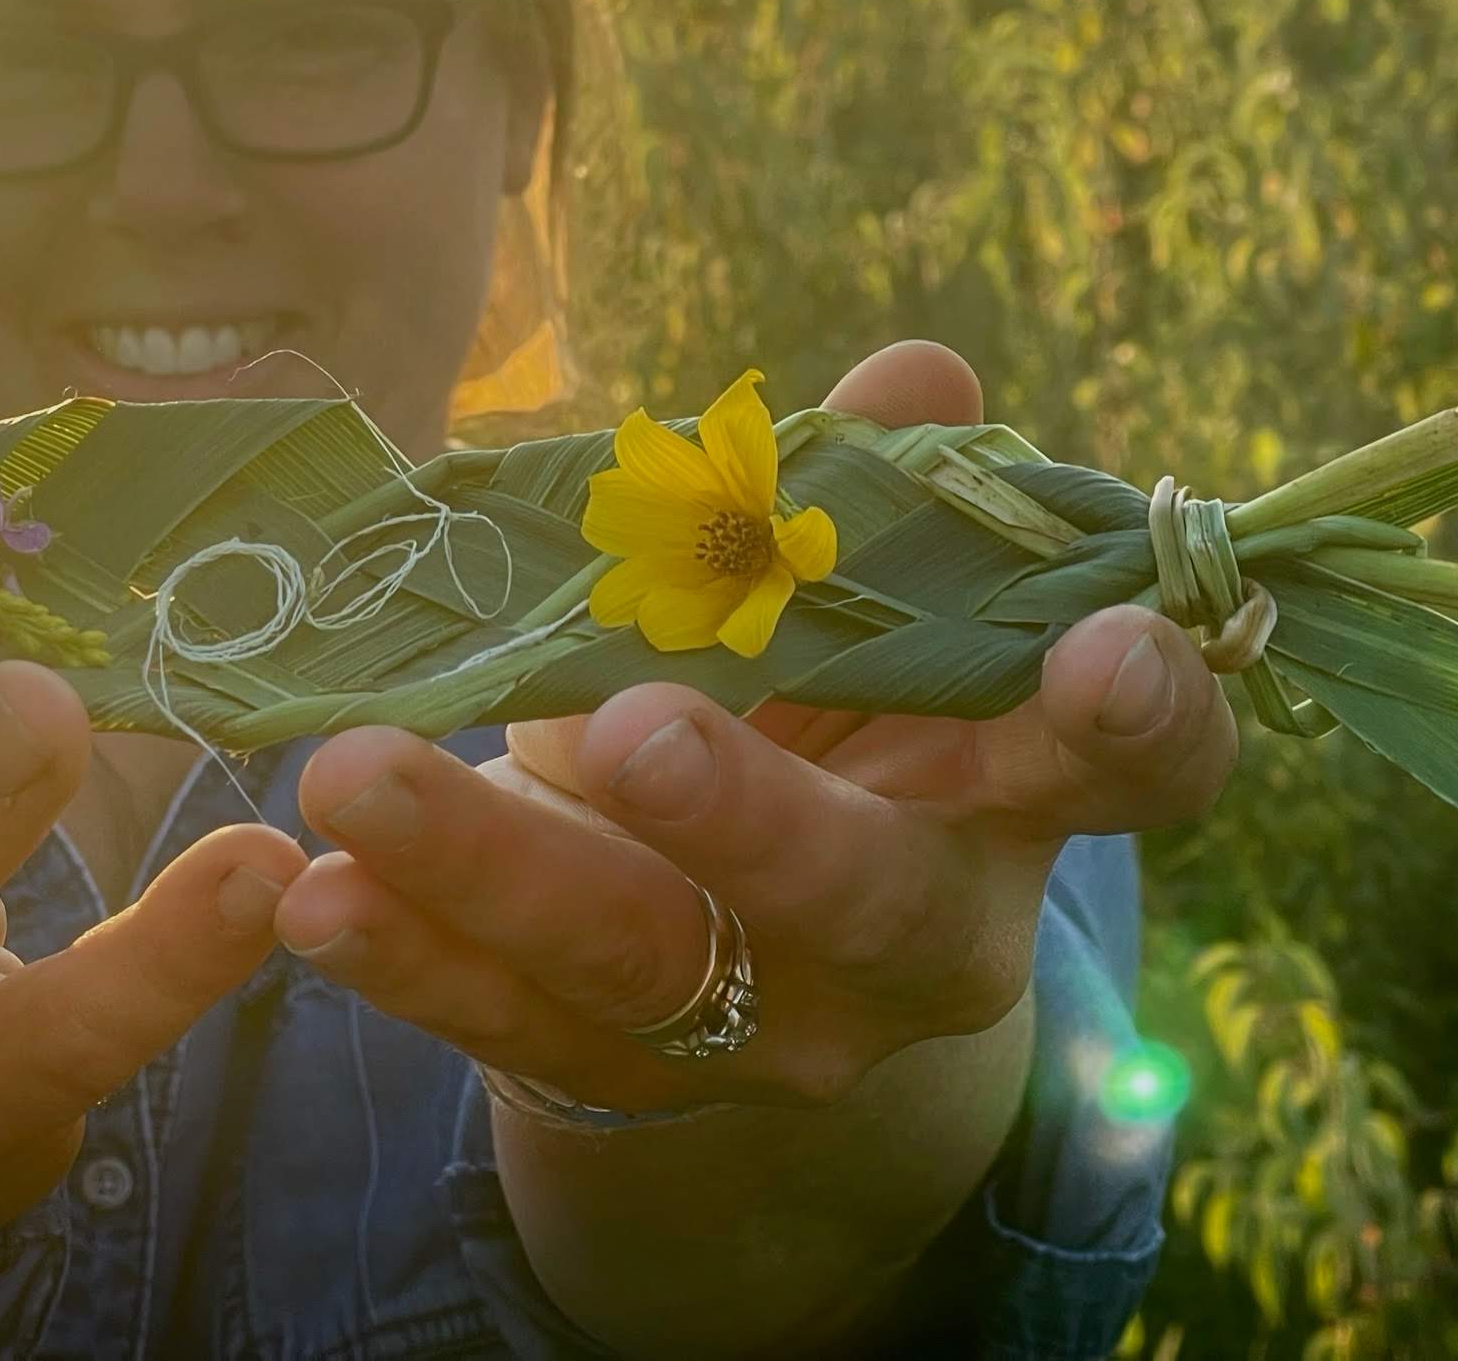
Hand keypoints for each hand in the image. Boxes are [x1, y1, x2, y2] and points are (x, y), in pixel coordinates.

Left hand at [273, 338, 1238, 1113]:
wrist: (731, 938)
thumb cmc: (806, 707)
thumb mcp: (836, 599)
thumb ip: (861, 495)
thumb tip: (916, 379)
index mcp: (1012, 787)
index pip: (1134, 768)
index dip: (1142, 713)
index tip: (1102, 646)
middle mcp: (922, 931)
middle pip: (869, 897)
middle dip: (750, 820)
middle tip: (629, 731)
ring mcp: (780, 1027)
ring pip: (649, 965)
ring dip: (495, 869)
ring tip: (353, 776)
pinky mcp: (631, 1078)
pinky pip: (512, 1028)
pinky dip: (409, 959)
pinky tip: (316, 893)